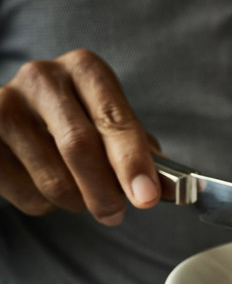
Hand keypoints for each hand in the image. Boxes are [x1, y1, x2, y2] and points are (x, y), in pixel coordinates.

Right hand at [0, 49, 160, 224]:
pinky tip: (47, 188)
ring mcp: (5, 104)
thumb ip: (138, 150)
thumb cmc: (79, 119)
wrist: (21, 113)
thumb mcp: (111, 122)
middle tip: (116, 214)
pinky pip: (24, 193)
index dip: (132, 162)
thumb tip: (163, 188)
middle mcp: (42, 77)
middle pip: (79, 147)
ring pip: (52, 178)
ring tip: (84, 198)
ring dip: (77, 202)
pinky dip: (45, 205)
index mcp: (85, 69)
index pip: (113, 119)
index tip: (147, 197)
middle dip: (105, 192)